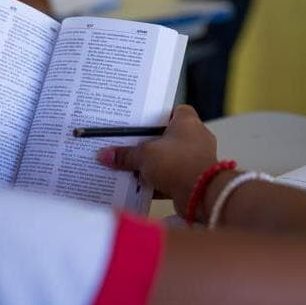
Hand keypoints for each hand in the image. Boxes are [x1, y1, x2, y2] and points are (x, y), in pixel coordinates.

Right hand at [97, 105, 217, 215]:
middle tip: (129, 146)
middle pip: (168, 137)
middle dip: (150, 144)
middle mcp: (195, 137)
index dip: (158, 115)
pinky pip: (172, 177)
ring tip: (130, 168)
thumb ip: (125, 155)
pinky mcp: (194, 178)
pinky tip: (139, 187)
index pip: (174, 110)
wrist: (202, 194)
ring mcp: (196, 158)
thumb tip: (104, 155)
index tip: (140, 122)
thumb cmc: (177, 162)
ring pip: (169, 159)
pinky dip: (158, 182)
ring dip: (153, 166)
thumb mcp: (145, 155)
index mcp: (187, 121)